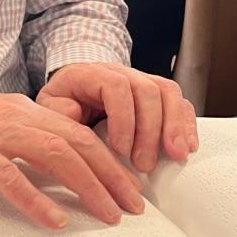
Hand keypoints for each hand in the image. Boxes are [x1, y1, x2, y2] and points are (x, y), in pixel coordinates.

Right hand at [0, 84, 144, 230]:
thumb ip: (20, 143)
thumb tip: (54, 170)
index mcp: (21, 110)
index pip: (78, 133)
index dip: (110, 160)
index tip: (130, 188)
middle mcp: (12, 115)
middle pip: (77, 142)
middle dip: (111, 175)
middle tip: (134, 206)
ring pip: (53, 154)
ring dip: (86, 185)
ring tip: (107, 214)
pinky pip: (8, 175)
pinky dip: (34, 199)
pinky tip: (53, 220)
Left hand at [35, 63, 197, 173]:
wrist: (73, 90)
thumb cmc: (63, 101)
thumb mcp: (48, 105)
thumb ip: (56, 110)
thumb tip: (72, 113)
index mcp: (92, 73)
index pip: (116, 86)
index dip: (123, 117)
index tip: (120, 148)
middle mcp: (121, 73)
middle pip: (147, 90)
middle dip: (150, 130)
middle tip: (144, 164)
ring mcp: (141, 81)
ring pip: (167, 92)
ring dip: (175, 125)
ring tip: (176, 154)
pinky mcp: (157, 95)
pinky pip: (178, 101)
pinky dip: (186, 123)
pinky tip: (187, 146)